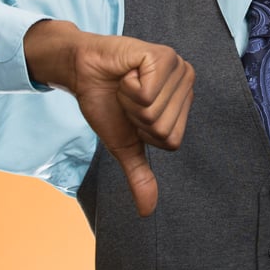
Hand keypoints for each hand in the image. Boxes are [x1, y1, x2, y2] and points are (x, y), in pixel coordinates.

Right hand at [25, 20, 194, 216]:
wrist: (82, 71)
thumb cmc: (106, 103)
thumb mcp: (125, 145)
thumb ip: (140, 175)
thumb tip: (147, 212)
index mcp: (184, 102)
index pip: (171, 141)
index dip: (144, 133)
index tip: (133, 112)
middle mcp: (187, 81)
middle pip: (163, 127)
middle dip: (136, 117)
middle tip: (128, 96)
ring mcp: (177, 67)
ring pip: (154, 112)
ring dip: (130, 101)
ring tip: (126, 84)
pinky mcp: (162, 56)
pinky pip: (146, 94)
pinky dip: (127, 88)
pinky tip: (126, 72)